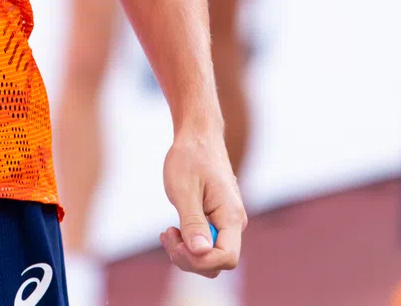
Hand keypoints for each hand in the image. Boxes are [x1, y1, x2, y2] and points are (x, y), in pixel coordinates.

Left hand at [158, 125, 244, 276]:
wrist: (198, 136)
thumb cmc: (190, 158)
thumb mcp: (184, 190)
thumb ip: (193, 222)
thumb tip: (200, 253)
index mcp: (231, 215)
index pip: (227, 258)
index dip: (201, 261)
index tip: (177, 243)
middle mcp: (234, 222)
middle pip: (217, 263)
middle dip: (189, 259)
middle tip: (166, 234)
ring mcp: (227, 223)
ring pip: (210, 257)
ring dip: (186, 253)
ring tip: (167, 232)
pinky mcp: (218, 221)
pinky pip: (206, 245)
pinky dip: (187, 245)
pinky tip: (173, 231)